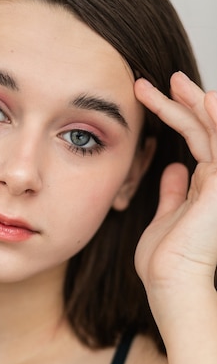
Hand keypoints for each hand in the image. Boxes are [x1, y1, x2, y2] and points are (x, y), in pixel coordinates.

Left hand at [134, 72, 216, 308]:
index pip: (197, 139)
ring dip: (194, 103)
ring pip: (214, 130)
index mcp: (204, 187)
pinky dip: (215, 121)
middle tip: (164, 78)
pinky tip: (204, 98)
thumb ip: (173, 192)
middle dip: (186, 101)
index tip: (153, 95)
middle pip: (207, 129)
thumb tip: (174, 167)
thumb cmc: (165, 261)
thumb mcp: (165, 218)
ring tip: (171, 80)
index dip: (177, 114)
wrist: (172, 285)